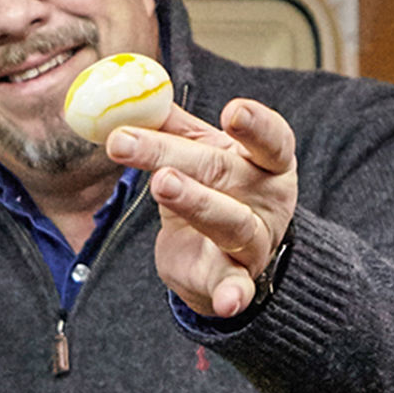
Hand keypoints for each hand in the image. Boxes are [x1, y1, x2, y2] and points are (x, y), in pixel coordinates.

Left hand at [103, 98, 297, 317]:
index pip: (271, 140)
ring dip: (195, 202)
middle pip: (222, 171)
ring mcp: (255, 240)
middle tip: (123, 141)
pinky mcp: (236, 279)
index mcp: (265, 162)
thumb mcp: (199, 154)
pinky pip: (236, 287)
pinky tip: (227, 301)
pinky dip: (232, 294)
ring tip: (161, 184)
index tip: (231, 111)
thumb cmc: (216, 191)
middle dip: (170, 153)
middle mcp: (268, 199)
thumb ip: (169, 124)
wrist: (225, 258)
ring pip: (228, 221)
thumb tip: (131, 91)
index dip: (256, 125)